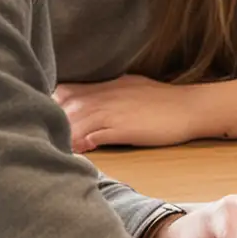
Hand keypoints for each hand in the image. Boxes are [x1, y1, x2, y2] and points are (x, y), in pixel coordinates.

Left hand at [56, 75, 210, 151]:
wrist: (191, 107)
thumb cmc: (165, 100)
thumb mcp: (133, 88)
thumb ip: (110, 94)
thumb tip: (92, 102)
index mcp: (107, 86)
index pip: (67, 91)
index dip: (52, 105)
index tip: (47, 118)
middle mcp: (106, 96)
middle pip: (66, 107)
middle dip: (53, 122)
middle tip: (45, 137)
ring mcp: (114, 112)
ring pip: (77, 121)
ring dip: (65, 135)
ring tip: (57, 148)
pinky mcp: (124, 128)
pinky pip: (94, 135)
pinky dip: (82, 143)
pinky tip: (79, 150)